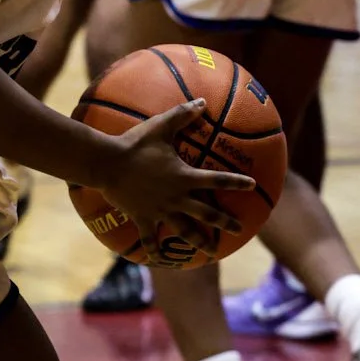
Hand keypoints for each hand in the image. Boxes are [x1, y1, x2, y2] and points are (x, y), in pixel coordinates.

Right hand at [98, 100, 253, 262]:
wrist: (107, 163)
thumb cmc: (135, 144)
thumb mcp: (161, 126)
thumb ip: (184, 115)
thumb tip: (202, 102)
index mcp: (185, 177)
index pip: (217, 179)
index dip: (236, 182)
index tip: (251, 185)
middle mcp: (177, 197)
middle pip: (207, 213)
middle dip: (225, 222)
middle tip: (239, 230)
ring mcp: (160, 210)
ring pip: (184, 230)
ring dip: (199, 241)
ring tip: (210, 251)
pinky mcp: (142, 217)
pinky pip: (149, 237)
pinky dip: (153, 248)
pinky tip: (157, 259)